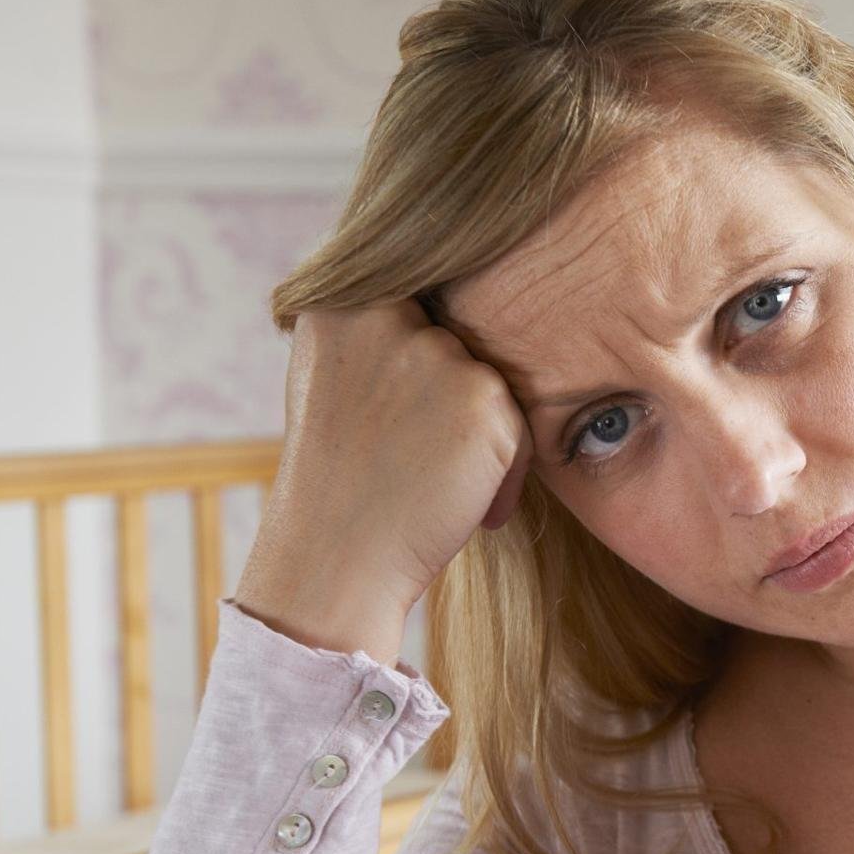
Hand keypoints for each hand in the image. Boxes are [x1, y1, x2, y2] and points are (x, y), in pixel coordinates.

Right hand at [234, 298, 532, 660]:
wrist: (336, 559)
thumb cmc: (340, 478)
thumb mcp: (332, 376)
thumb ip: (376, 328)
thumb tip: (439, 302)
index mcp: (337, 299)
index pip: (417, 295)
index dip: (424, 364)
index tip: (403, 416)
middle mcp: (385, 312)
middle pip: (459, 341)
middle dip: (450, 400)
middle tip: (411, 456)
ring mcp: (435, 351)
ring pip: (490, 383)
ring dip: (476, 435)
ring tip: (426, 481)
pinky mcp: (483, 395)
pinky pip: (520, 426)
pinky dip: (503, 474)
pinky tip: (458, 501)